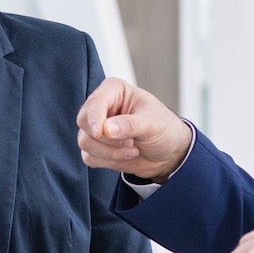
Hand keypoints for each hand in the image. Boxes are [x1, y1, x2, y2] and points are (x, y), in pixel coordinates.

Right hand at [76, 77, 193, 181]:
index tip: (100, 132)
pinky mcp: (96, 148)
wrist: (169, 154)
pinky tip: (125, 156)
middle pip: (83, 121)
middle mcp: (102, 107)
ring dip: (110, 152)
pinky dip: (107, 161)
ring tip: (133, 149)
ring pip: (85, 142)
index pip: (95, 101)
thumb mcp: (152, 124)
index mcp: (114, 91)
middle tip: (130, 142)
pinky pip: (88, 157)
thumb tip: (106, 129)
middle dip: (106, 138)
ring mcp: (97, 128)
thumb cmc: (164, 129)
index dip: (95, 118)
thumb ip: (129, 125)